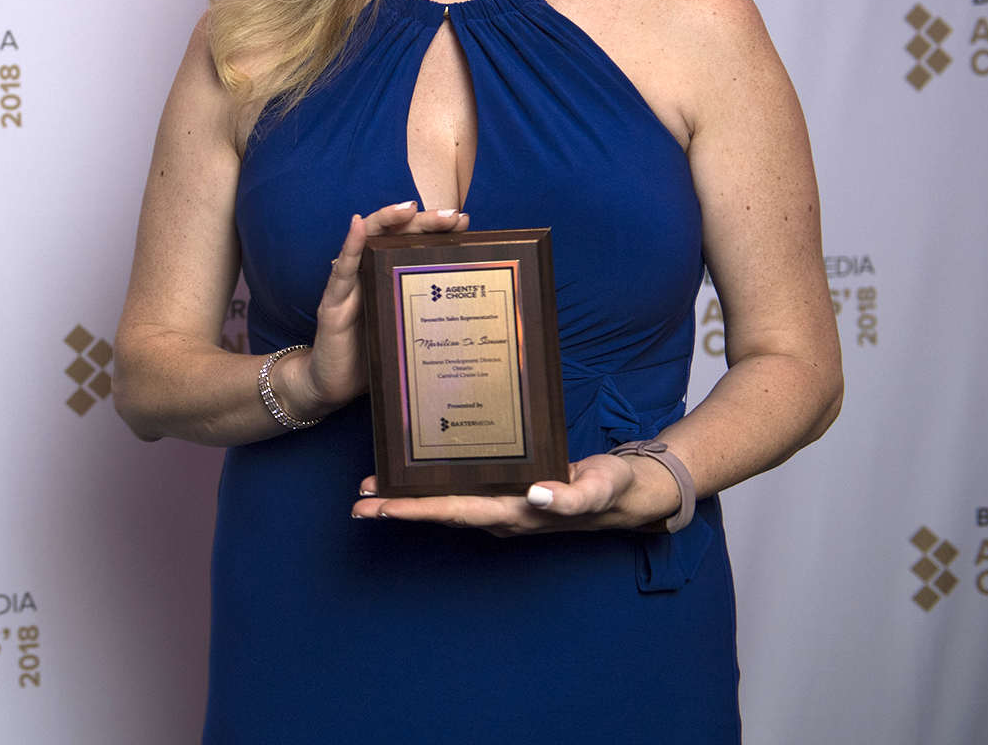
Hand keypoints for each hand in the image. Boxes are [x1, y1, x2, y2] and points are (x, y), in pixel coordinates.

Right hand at [274, 202, 468, 417]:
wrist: (330, 386)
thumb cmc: (371, 358)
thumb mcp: (407, 332)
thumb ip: (427, 316)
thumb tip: (474, 310)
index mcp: (388, 279)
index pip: (413, 244)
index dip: (436, 229)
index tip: (464, 221)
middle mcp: (368, 275)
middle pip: (395, 235)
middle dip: (424, 221)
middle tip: (451, 215)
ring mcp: (349, 286)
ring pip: (368, 242)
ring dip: (387, 220)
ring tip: (408, 208)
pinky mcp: (333, 304)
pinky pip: (342, 272)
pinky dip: (350, 246)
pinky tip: (357, 226)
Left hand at [350, 451, 681, 535]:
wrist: (631, 493)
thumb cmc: (613, 488)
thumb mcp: (597, 488)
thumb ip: (571, 494)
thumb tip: (538, 494)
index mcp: (513, 513)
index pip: (450, 511)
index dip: (410, 508)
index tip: (374, 506)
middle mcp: (500, 513)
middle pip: (438, 510)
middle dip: (396, 505)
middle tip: (356, 498)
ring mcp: (502, 506)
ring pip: (446, 503)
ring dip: (410, 497)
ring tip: (373, 486)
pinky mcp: (508, 492)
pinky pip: (462, 491)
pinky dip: (434, 485)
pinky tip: (418, 473)